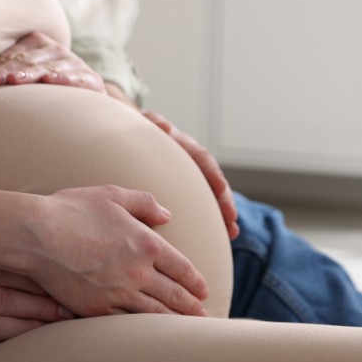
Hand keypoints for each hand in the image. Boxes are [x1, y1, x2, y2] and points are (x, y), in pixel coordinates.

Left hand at [0, 31, 105, 93]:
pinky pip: (77, 78)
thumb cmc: (47, 89)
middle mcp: (55, 49)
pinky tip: (53, 81)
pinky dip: (66, 79)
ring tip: (15, 81)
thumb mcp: (26, 78)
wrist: (89, 101)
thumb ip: (3, 77)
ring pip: (48, 67)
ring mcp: (74, 63)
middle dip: (5, 72)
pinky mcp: (91, 79)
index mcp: (36, 43)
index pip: (11, 55)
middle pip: (25, 60)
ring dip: (31, 74)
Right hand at [25, 185, 209, 317]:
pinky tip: (148, 330)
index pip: (182, 268)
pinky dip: (142, 328)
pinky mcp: (96, 308)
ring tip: (184, 327)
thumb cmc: (71, 210)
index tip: (203, 289)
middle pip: (174, 295)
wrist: (36, 235)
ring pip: (155, 314)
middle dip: (192, 306)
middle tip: (202, 313)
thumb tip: (167, 215)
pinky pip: (126, 322)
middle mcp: (138, 272)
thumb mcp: (111, 195)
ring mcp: (118, 293)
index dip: (196, 281)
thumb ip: (144, 203)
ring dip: (174, 321)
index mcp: (146, 243)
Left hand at [142, 110, 238, 239]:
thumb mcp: (144, 124)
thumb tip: (164, 129)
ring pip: (209, 198)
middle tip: (231, 218)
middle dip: (223, 200)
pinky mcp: (181, 195)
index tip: (220, 188)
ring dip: (221, 215)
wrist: (128, 137)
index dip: (212, 173)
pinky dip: (207, 223)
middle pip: (212, 182)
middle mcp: (190, 164)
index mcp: (182, 146)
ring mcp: (187, 180)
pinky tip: (217, 238)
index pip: (201, 159)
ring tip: (232, 233)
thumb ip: (153, 123)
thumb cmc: (136, 131)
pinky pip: (197, 210)